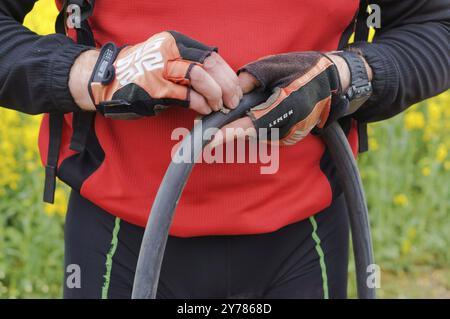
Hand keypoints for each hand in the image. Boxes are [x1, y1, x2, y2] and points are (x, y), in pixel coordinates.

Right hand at [69, 31, 241, 116]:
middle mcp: (170, 52)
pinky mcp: (155, 88)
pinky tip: (203, 110)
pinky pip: (187, 96)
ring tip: (217, 107)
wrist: (103, 80)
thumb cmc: (138, 73)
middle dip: (227, 87)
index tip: (234, 90)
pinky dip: (200, 104)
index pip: (211, 56)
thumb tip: (218, 81)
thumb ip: (188, 65)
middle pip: (210, 66)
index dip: (227, 75)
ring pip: (201, 77)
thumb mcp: (164, 60)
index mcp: (175, 43)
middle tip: (231, 102)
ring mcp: (162, 69)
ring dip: (215, 95)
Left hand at [210, 51, 354, 146]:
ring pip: (256, 133)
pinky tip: (263, 109)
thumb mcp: (273, 67)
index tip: (208, 141)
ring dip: (245, 123)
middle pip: (250, 132)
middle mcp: (288, 128)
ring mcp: (289, 136)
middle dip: (231, 126)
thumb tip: (227, 95)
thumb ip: (248, 80)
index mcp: (286, 108)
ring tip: (250, 105)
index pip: (250, 125)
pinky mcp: (288, 138)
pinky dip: (257, 123)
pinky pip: (264, 132)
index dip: (228, 133)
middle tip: (211, 121)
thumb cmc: (305, 70)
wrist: (333, 82)